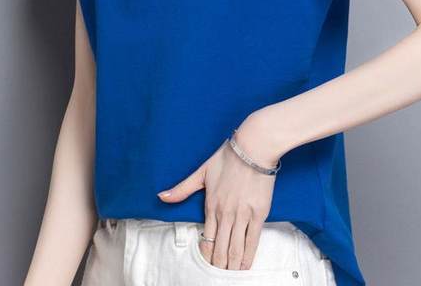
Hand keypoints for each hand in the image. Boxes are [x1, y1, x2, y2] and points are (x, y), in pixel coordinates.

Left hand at [157, 118, 279, 269]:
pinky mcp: (259, 214)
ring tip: (229, 276)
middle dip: (218, 267)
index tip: (205, 266)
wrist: (253, 148)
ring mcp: (242, 215)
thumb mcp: (201, 171)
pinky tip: (245, 266)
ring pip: (235, 249)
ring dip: (231, 266)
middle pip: (220, 249)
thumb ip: (182, 188)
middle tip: (217, 276)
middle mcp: (225, 214)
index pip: (206, 239)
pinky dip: (248, 256)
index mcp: (211, 205)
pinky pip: (253, 241)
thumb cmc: (228, 157)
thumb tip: (161, 196)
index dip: (205, 256)